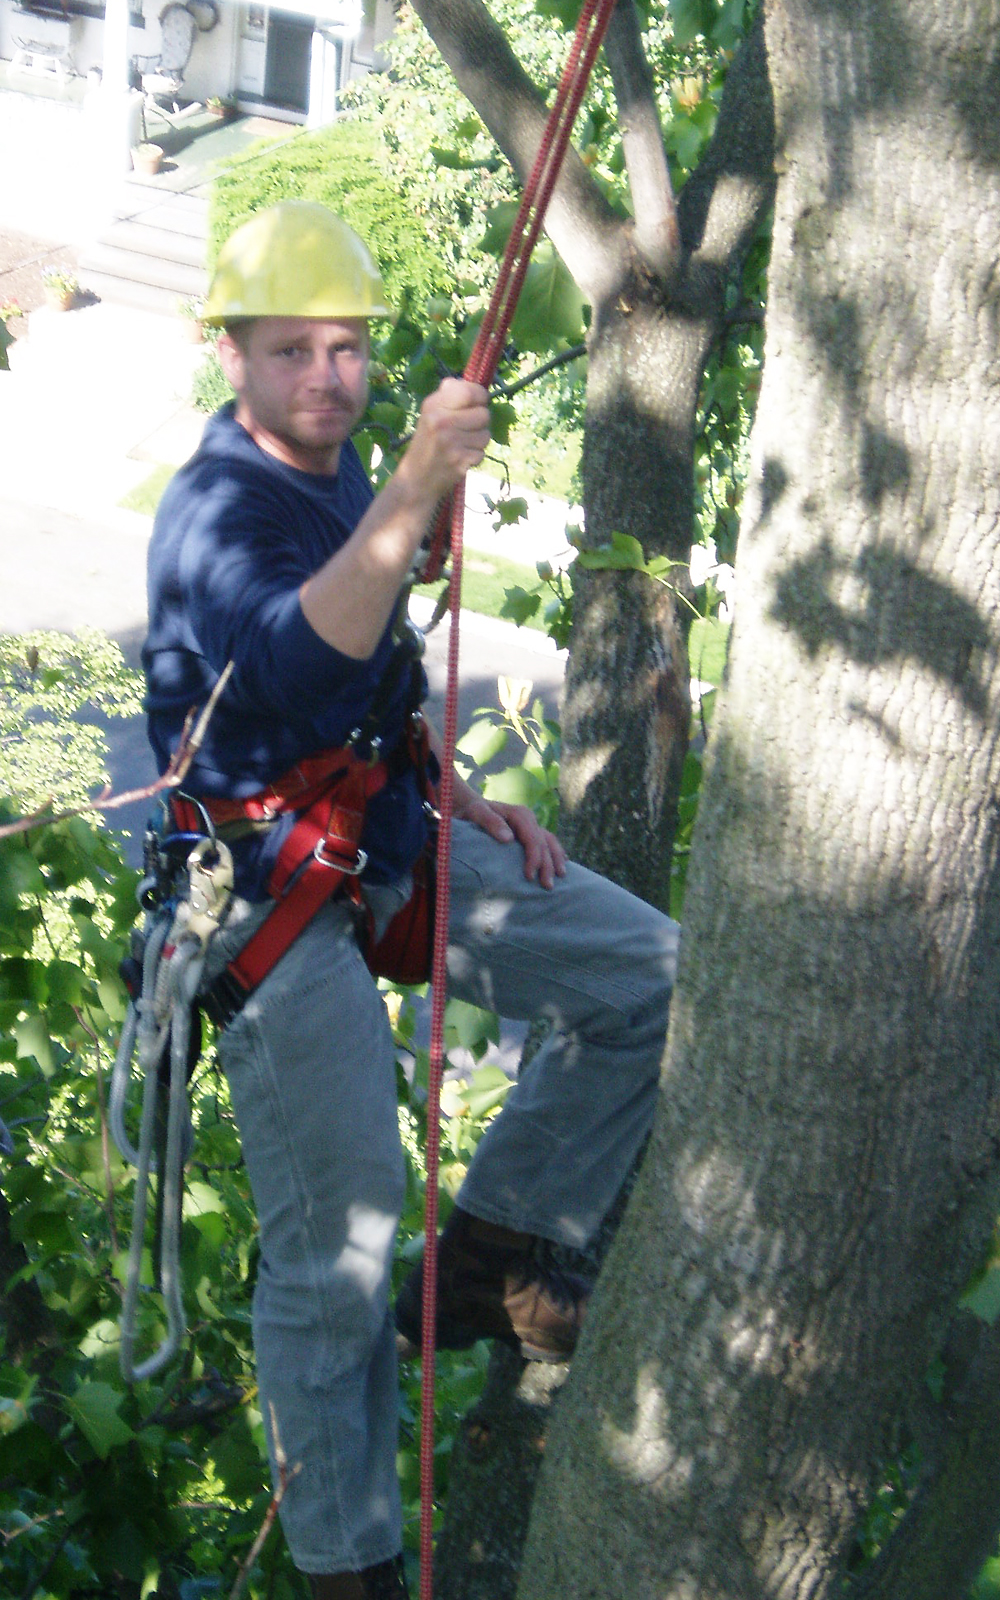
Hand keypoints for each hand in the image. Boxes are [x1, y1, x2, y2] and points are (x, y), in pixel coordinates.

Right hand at [403, 378, 490, 501]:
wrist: (416, 479)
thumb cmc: (426, 443)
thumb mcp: (429, 414)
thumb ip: (448, 396)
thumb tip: (472, 383)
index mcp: (434, 406)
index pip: (470, 392)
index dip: (480, 396)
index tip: (478, 402)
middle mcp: (442, 422)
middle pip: (484, 414)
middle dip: (480, 422)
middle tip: (466, 429)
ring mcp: (452, 443)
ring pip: (486, 435)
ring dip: (478, 440)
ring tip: (462, 444)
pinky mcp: (461, 461)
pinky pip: (482, 453)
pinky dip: (474, 456)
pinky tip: (460, 457)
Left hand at [455, 792, 566, 889]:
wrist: (470, 806)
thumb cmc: (472, 811)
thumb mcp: (477, 813)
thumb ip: (491, 822)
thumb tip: (508, 839)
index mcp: (520, 815)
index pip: (533, 839)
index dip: (534, 858)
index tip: (529, 877)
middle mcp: (529, 819)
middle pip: (544, 844)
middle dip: (547, 865)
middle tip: (547, 886)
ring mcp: (531, 825)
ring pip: (550, 842)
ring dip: (556, 860)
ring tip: (561, 877)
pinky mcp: (530, 832)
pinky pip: (548, 842)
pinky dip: (556, 852)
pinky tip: (562, 863)